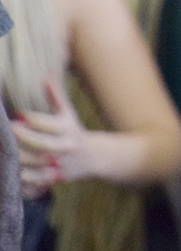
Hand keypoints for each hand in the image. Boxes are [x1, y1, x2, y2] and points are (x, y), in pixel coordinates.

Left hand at [12, 78, 88, 198]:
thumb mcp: (68, 113)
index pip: (50, 123)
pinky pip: (36, 180)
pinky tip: (11, 172)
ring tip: (4, 152)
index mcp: (68, 129)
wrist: (95, 157)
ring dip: (19, 158)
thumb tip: (47, 75)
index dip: (34, 119)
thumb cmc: (74, 131)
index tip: (19, 114)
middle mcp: (65, 147)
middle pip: (43, 144)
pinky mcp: (54, 178)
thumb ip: (56, 96)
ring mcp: (59, 164)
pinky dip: (23, 178)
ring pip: (36, 163)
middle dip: (25, 138)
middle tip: (10, 130)